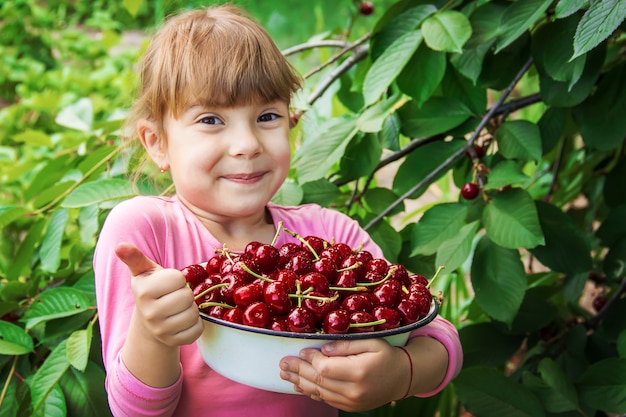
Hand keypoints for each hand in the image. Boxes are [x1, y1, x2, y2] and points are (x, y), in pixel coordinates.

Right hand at [115, 242, 203, 346]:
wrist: (148, 321)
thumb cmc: (152, 288)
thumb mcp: (144, 271)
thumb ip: (135, 258)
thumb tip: (120, 246)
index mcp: (143, 291)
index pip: (178, 278)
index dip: (177, 279)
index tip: (167, 283)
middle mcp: (149, 313)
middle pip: (187, 296)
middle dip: (185, 293)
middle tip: (174, 296)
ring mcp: (160, 331)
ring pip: (193, 314)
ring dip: (191, 309)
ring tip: (178, 307)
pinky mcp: (172, 342)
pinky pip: (197, 330)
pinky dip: (195, 324)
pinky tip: (182, 321)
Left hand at [279, 338, 407, 411]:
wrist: (402, 377)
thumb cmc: (387, 355)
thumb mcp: (371, 342)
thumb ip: (346, 344)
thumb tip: (322, 347)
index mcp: (359, 372)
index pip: (325, 367)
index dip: (310, 359)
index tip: (301, 350)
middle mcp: (354, 390)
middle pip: (318, 381)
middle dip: (298, 370)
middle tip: (283, 363)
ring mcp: (351, 401)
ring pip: (319, 392)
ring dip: (300, 382)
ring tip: (285, 374)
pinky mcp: (350, 407)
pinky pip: (326, 399)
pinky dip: (311, 392)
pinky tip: (300, 386)